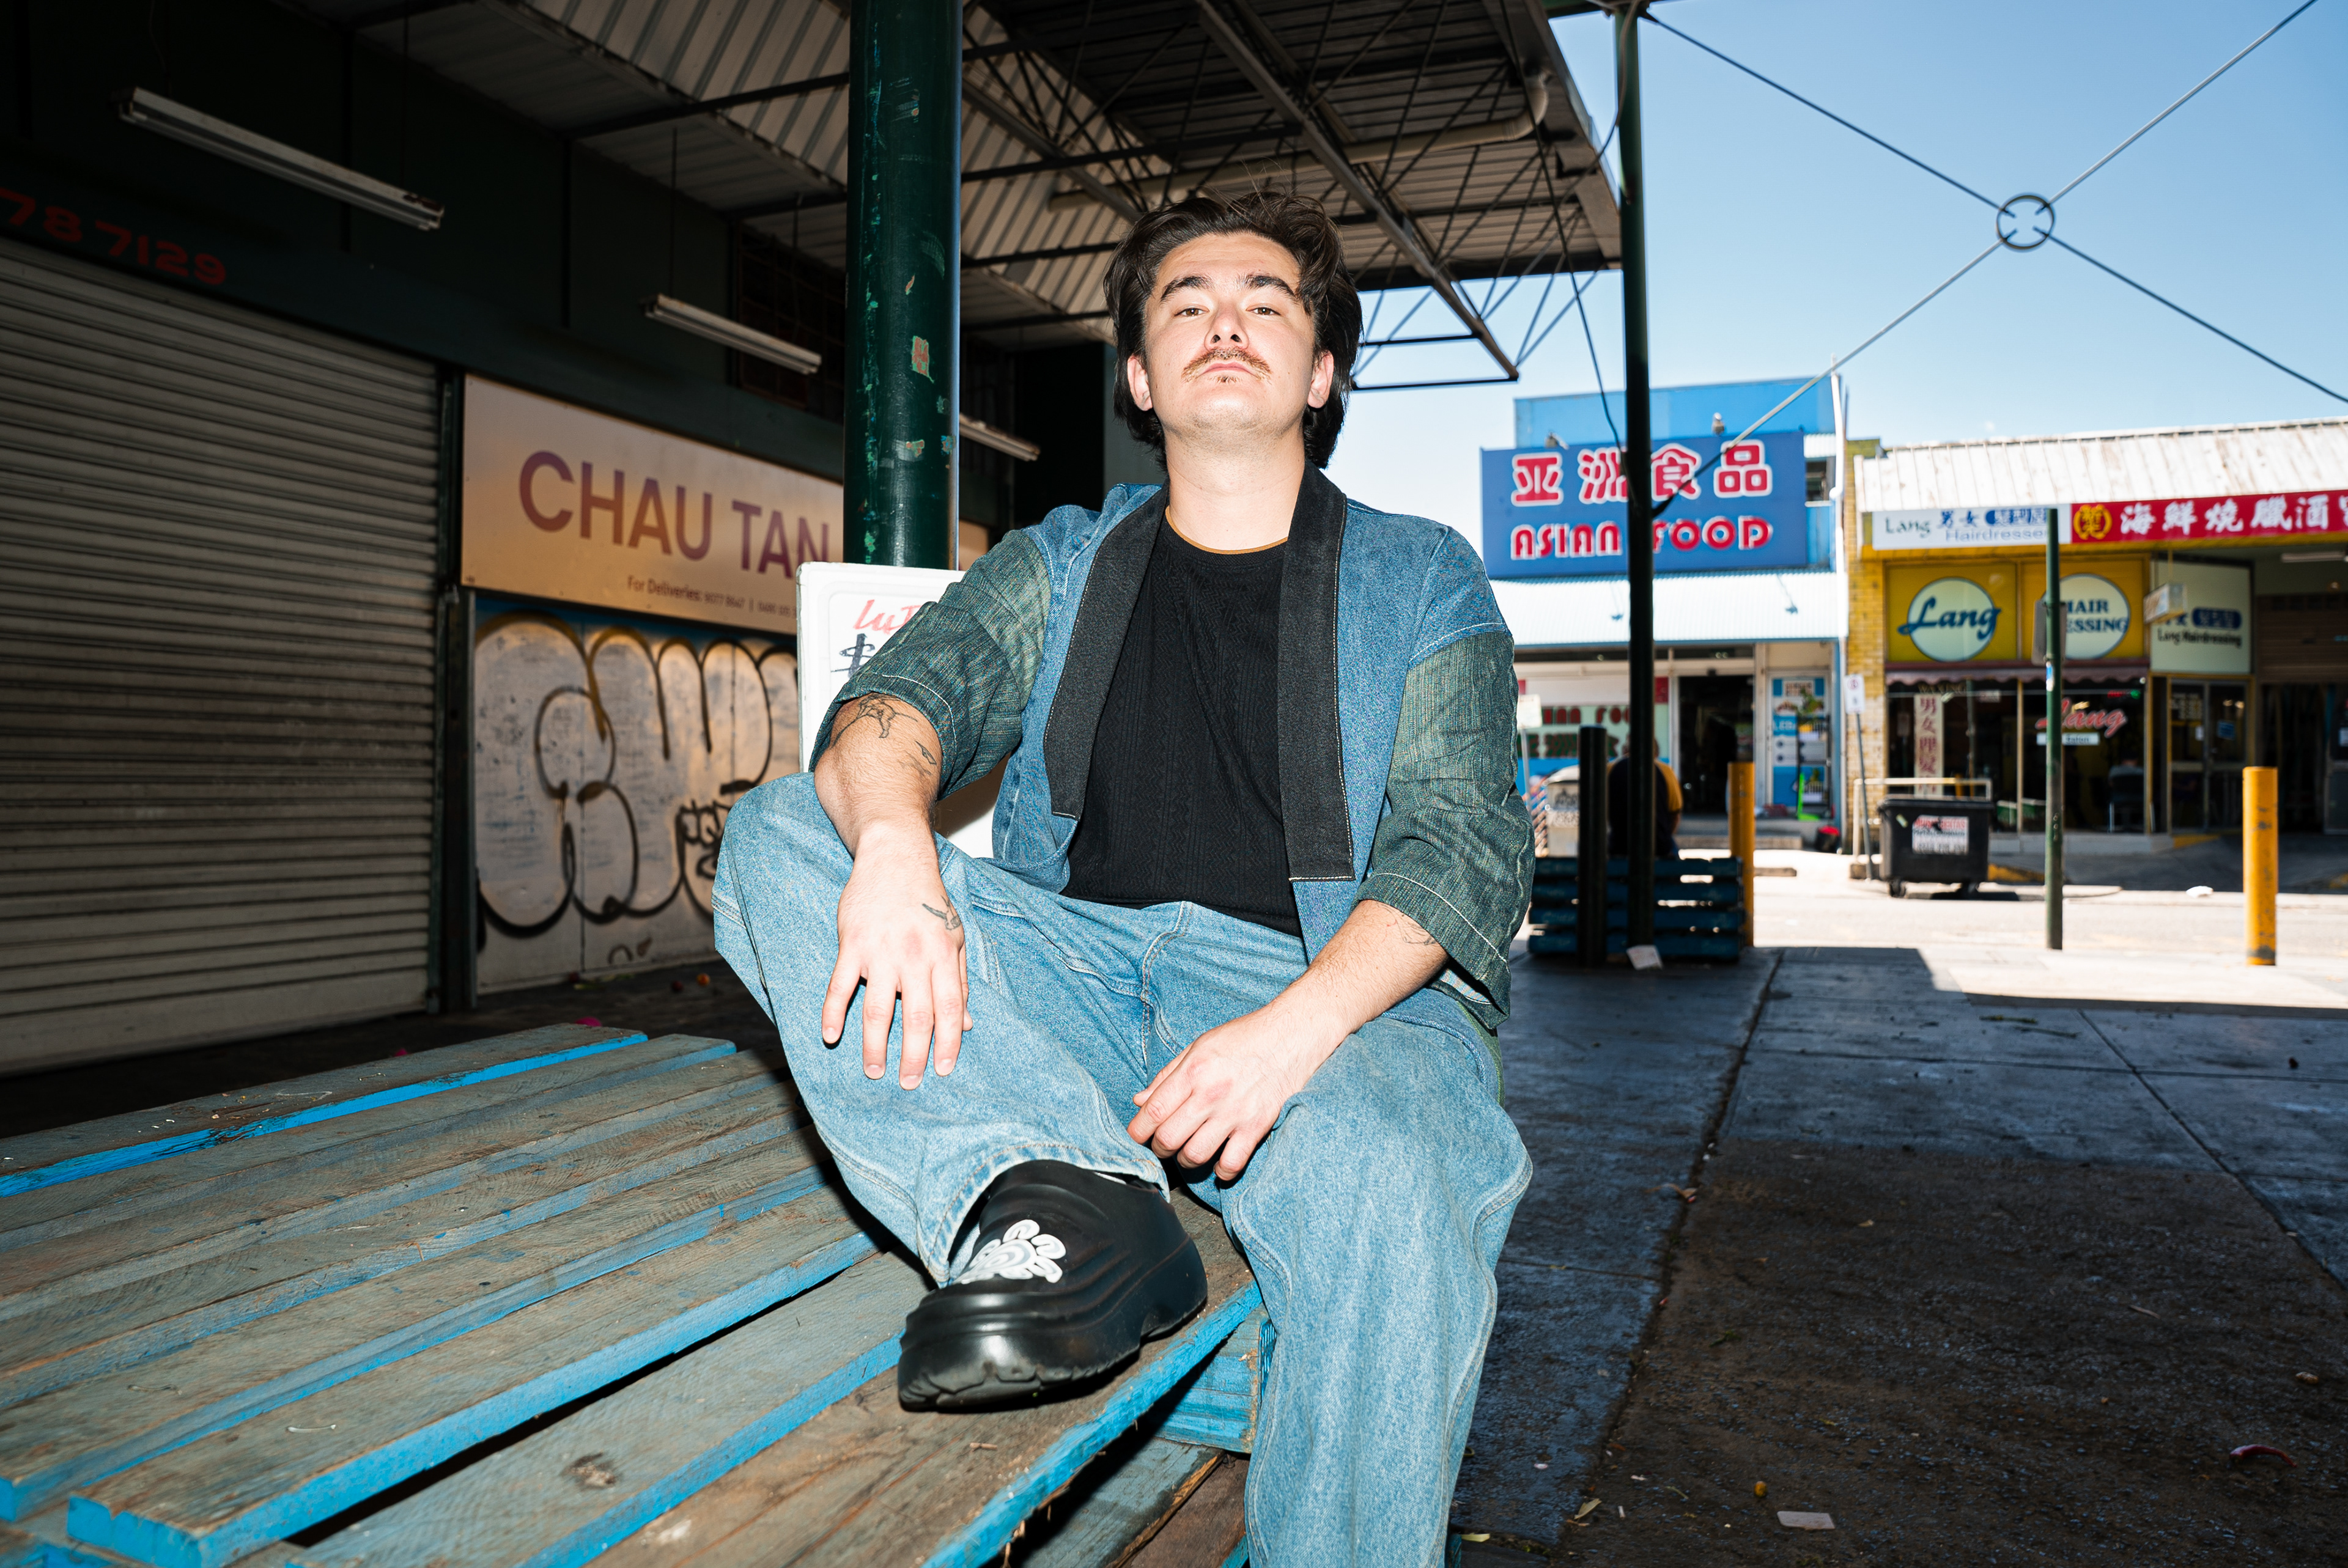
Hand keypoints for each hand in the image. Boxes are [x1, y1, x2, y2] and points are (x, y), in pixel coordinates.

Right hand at [821, 821, 972, 1086]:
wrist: (895, 858)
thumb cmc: (927, 899)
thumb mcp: (954, 936)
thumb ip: (960, 980)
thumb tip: (968, 1023)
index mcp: (943, 956)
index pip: (949, 1009)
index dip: (948, 1043)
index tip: (944, 1071)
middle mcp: (914, 957)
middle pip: (915, 1017)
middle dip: (913, 1056)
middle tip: (908, 1084)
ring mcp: (880, 952)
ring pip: (877, 1010)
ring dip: (874, 1045)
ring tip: (874, 1071)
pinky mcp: (851, 945)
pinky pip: (840, 985)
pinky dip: (833, 1013)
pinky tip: (830, 1037)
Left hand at [1127, 1004, 1342, 1179]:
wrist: (1291, 1035)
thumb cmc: (1243, 1038)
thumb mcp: (1198, 1046)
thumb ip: (1167, 1075)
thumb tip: (1140, 1100)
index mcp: (1192, 1071)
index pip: (1153, 1111)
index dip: (1138, 1130)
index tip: (1139, 1134)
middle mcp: (1210, 1094)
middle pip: (1169, 1138)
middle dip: (1159, 1147)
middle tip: (1164, 1144)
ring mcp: (1234, 1113)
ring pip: (1195, 1155)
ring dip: (1185, 1161)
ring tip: (1188, 1152)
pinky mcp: (1257, 1126)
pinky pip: (1232, 1163)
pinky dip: (1221, 1171)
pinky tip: (1219, 1162)